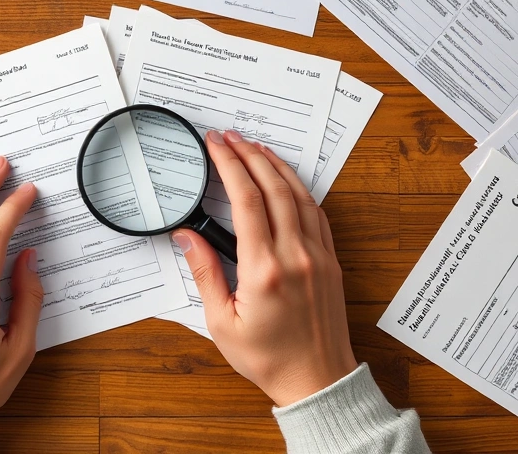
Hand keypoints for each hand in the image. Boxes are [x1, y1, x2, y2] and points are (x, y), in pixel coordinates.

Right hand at [174, 130, 357, 406]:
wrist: (317, 380)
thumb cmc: (268, 358)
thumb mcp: (222, 322)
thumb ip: (205, 273)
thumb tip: (186, 236)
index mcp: (264, 270)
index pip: (245, 200)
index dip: (229, 165)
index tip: (215, 145)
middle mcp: (295, 256)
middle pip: (273, 188)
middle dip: (249, 155)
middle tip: (230, 136)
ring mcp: (317, 256)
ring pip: (299, 195)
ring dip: (275, 166)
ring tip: (255, 147)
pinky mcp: (330, 261)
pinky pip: (316, 213)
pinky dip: (299, 189)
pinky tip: (286, 180)